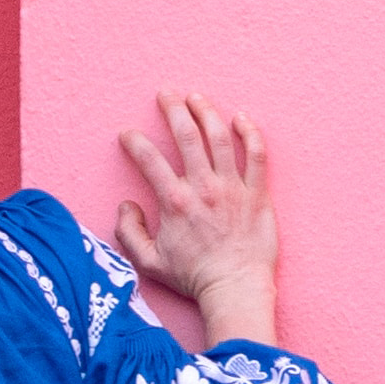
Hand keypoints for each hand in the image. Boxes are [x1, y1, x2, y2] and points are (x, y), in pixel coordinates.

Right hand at [114, 91, 280, 345]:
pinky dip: (250, 133)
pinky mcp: (257, 194)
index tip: (128, 135)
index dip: (134, 142)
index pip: (148, 159)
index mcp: (174, 201)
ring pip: (219, 137)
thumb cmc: (193, 278)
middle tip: (165, 94)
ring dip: (206, 112)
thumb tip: (126, 205)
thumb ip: (129, 232)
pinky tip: (241, 118)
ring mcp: (232, 188)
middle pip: (186, 135)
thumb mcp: (148, 262)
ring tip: (196, 98)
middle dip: (172, 109)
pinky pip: (257, 155)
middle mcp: (203, 188)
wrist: (235, 289)